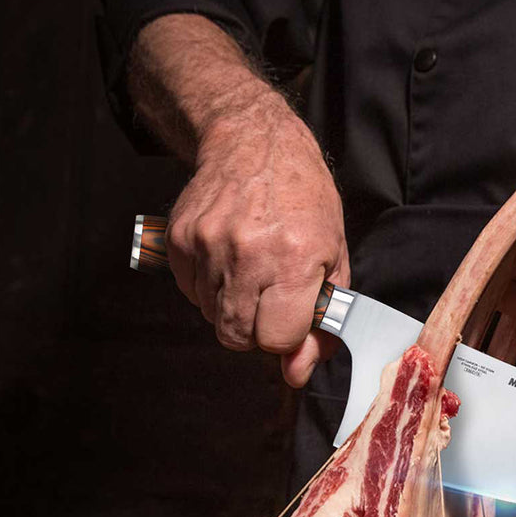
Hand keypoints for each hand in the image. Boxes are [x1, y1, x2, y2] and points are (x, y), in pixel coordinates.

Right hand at [166, 91, 349, 385]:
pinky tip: (228, 260)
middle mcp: (249, 253)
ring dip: (232, 307)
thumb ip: (320, 324)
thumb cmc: (304, 202)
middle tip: (269, 302)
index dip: (284, 338)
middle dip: (255, 332)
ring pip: (212, 318)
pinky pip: (191, 293)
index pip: (276, 339)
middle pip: (238, 337)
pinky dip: (208, 288)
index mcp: (294, 260)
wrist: (255, 143)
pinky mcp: (182, 239)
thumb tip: (296, 373)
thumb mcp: (333, 260)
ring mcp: (209, 244)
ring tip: (250, 272)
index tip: (291, 319)